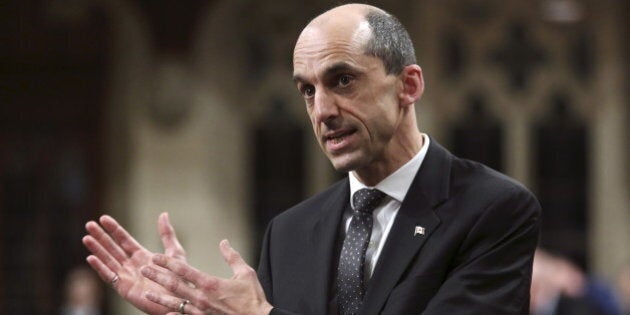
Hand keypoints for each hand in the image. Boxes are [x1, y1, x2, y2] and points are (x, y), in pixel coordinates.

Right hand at [82, 213, 186, 314]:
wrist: (180, 299)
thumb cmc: (180, 278)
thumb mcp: (174, 252)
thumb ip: (167, 234)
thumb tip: (163, 214)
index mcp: (141, 256)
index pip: (124, 240)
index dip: (114, 229)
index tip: (103, 218)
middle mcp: (131, 265)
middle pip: (112, 248)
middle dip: (101, 237)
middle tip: (89, 224)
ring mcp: (126, 277)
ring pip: (108, 260)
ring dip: (97, 249)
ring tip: (86, 238)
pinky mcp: (124, 288)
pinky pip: (109, 276)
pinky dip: (100, 268)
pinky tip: (91, 258)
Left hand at [141, 240, 272, 314]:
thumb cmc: (253, 298)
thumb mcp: (246, 273)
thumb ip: (232, 257)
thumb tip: (224, 242)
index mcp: (210, 284)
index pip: (184, 270)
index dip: (168, 263)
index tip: (156, 257)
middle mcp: (202, 298)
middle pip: (174, 285)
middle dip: (157, 276)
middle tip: (144, 269)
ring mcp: (201, 312)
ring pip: (175, 304)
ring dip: (159, 298)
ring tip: (146, 293)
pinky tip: (163, 314)